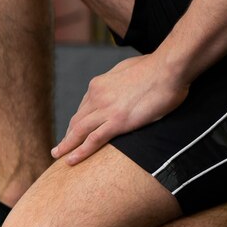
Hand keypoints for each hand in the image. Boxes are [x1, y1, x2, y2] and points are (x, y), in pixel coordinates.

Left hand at [52, 54, 188, 165]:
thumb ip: (118, 79)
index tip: (75, 130)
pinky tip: (71, 160)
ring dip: (67, 145)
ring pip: (79, 131)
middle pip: (77, 120)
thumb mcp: (127, 68)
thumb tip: (121, 82)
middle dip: (68, 134)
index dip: (79, 121)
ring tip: (58, 155)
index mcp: (99, 84)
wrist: (168, 68)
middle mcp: (96, 97)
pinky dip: (80, 151)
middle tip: (60, 147)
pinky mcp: (118, 122)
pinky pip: (93, 140)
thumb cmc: (155, 66)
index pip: (84, 107)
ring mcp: (105, 110)